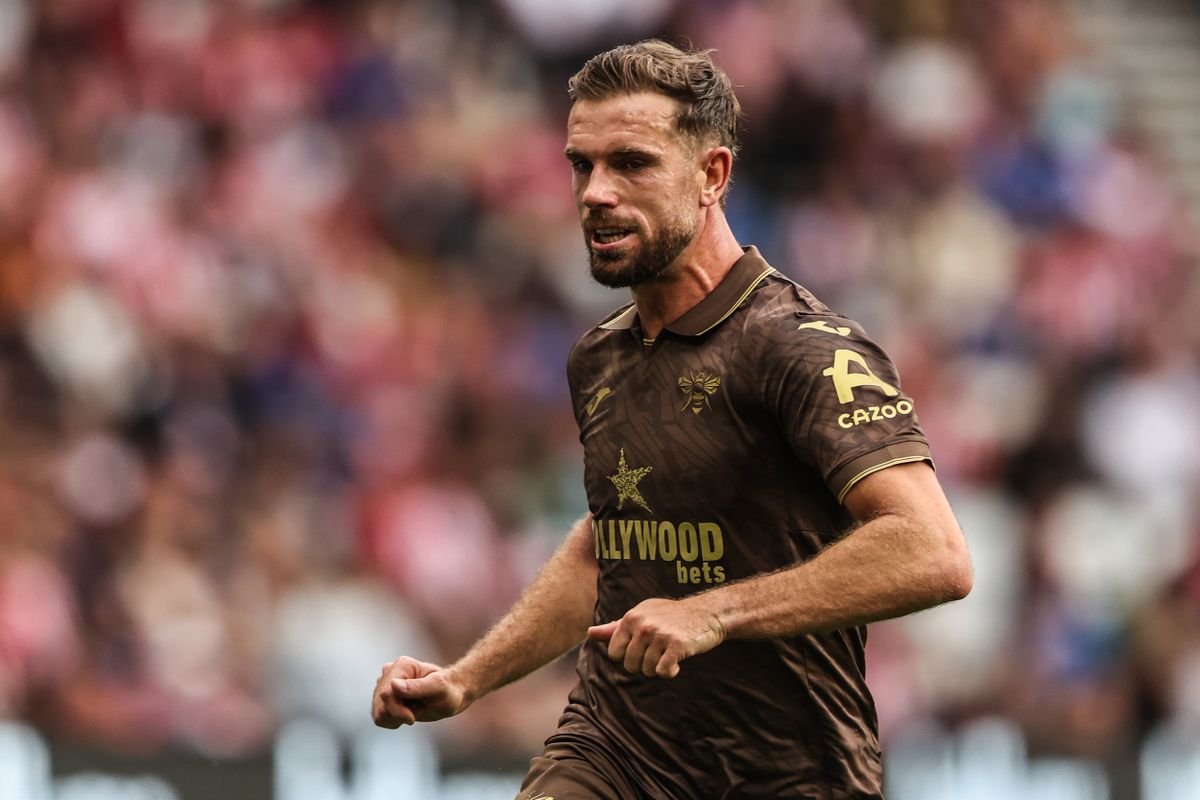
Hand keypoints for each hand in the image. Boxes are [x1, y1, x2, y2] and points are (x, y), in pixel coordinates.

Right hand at [371, 657, 467, 728]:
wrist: (449, 697)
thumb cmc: (448, 690)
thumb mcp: (438, 688)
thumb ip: (417, 687)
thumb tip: (393, 686)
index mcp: (402, 665)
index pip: (387, 694)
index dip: (398, 710)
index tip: (413, 718)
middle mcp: (389, 672)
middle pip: (381, 705)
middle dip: (400, 714)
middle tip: (419, 708)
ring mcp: (384, 684)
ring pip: (378, 713)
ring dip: (397, 718)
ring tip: (414, 709)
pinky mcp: (382, 698)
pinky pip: (379, 718)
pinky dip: (393, 721)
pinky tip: (407, 714)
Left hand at [587, 597, 724, 677]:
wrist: (707, 613)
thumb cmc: (671, 616)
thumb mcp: (642, 615)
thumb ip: (615, 627)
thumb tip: (589, 633)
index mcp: (630, 617)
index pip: (614, 653)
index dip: (628, 656)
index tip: (643, 648)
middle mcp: (642, 625)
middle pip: (629, 665)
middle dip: (643, 664)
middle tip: (659, 651)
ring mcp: (659, 634)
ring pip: (646, 670)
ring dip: (658, 667)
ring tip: (669, 653)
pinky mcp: (676, 645)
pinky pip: (662, 673)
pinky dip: (670, 672)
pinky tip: (677, 662)